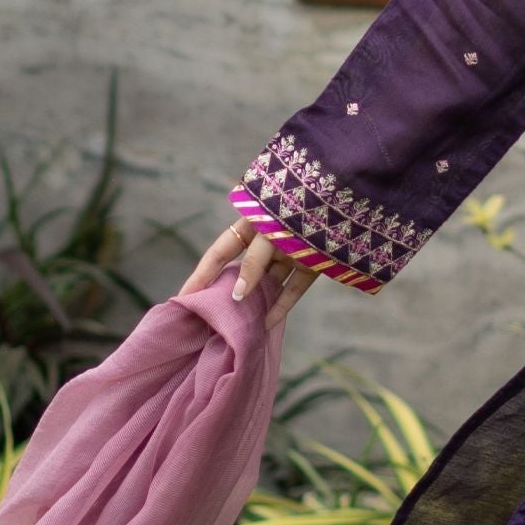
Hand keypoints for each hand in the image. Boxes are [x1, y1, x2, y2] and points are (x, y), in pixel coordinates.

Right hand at [180, 219, 322, 319]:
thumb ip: (253, 263)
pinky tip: (267, 325)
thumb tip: (238, 293)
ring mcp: (288, 252)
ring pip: (268, 283)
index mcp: (249, 224)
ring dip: (256, 303)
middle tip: (211, 318)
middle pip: (242, 271)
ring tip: (239, 328)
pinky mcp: (310, 264)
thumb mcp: (267, 233)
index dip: (201, 275)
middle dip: (228, 293)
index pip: (219, 253)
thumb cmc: (296, 209)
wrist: (340, 197)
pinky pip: (292, 289)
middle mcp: (266, 239)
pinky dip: (281, 306)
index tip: (184, 297)